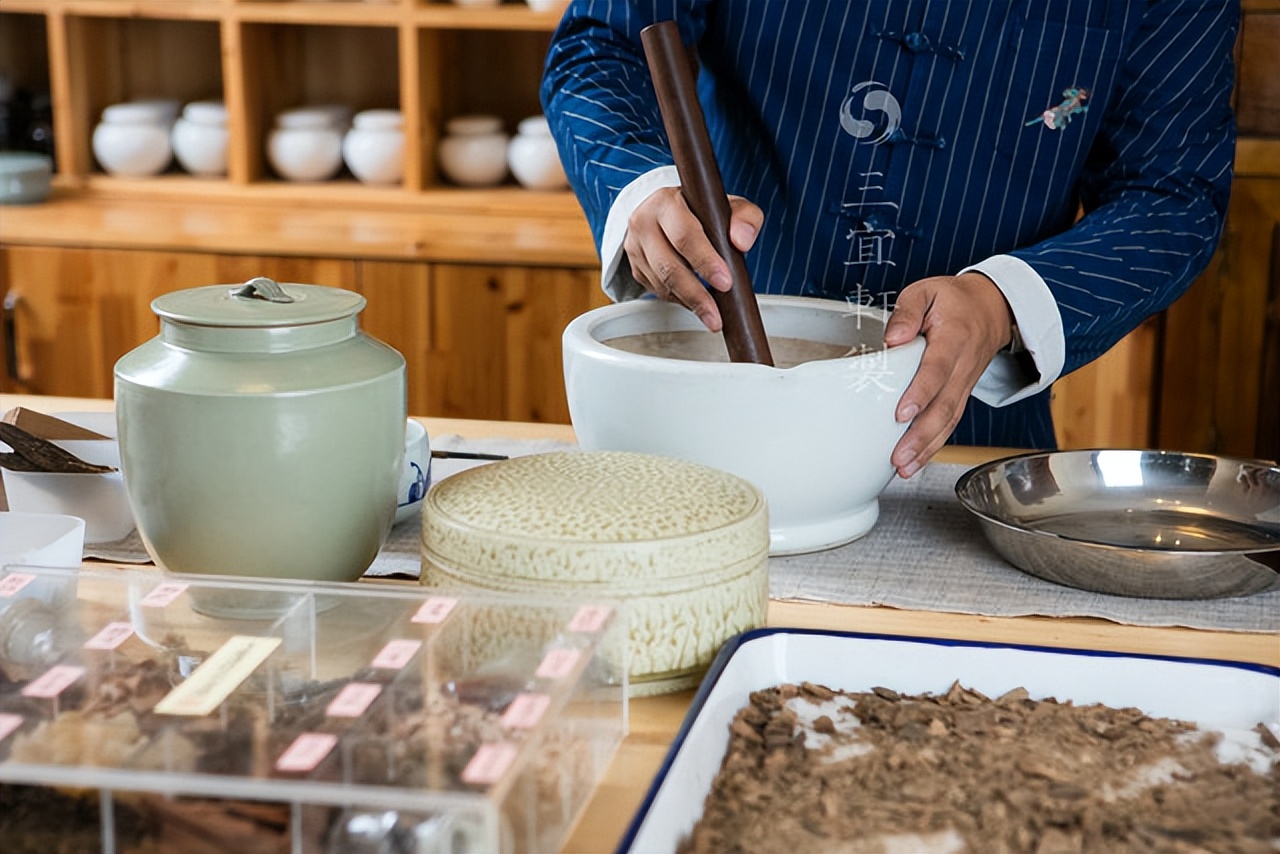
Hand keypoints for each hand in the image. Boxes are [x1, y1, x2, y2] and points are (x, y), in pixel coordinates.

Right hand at [623, 187, 763, 331]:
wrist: (666, 212)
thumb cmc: (700, 210)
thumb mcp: (728, 205)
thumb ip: (745, 218)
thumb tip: (742, 241)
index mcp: (667, 203)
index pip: (685, 235)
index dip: (705, 261)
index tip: (725, 282)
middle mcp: (644, 223)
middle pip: (669, 266)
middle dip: (696, 294)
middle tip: (716, 315)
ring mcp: (636, 247)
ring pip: (662, 283)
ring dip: (689, 302)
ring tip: (712, 316)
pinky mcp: (635, 267)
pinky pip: (657, 290)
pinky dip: (679, 300)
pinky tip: (695, 303)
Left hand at [884, 272, 1014, 477]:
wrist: (991, 309)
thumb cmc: (953, 301)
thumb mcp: (926, 291)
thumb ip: (907, 312)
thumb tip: (892, 339)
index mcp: (954, 337)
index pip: (938, 369)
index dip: (922, 392)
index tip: (902, 413)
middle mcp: (963, 365)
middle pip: (945, 405)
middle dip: (921, 435)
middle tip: (899, 456)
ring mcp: (965, 383)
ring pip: (949, 420)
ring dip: (927, 448)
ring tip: (904, 467)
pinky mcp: (961, 394)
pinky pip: (950, 423)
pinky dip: (934, 445)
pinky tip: (915, 462)